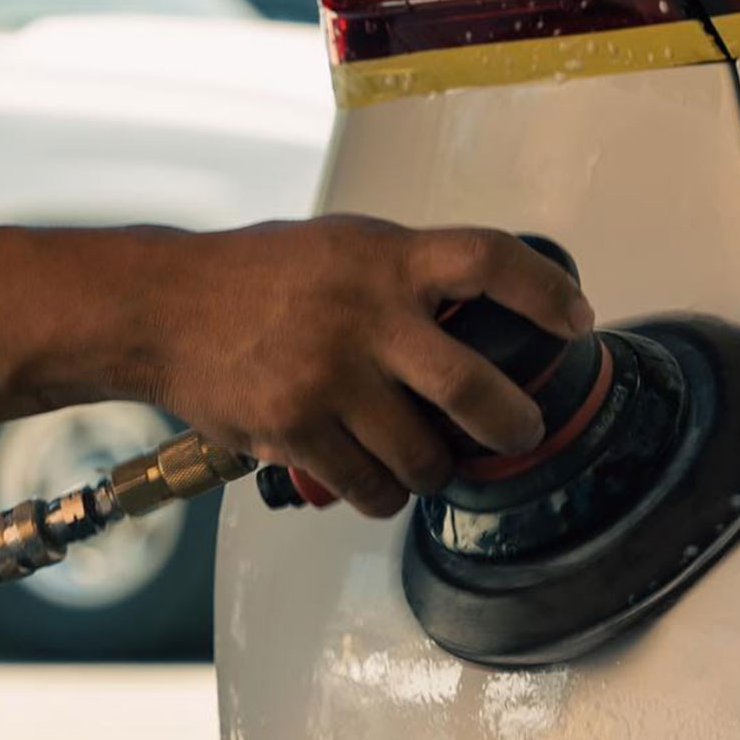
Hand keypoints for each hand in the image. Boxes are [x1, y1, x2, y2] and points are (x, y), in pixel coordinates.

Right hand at [140, 217, 594, 516]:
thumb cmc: (257, 275)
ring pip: (424, 459)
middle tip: (522, 431)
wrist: (163, 309)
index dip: (547, 293)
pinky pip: (369, 488)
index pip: (490, 261)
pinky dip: (384, 495)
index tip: (576, 319)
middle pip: (474, 391)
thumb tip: (485, 307)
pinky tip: (379, 480)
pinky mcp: (295, 431)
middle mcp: (364, 317)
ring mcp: (330, 380)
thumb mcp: (345, 245)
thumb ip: (409, 273)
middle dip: (514, 425)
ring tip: (434, 462)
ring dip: (439, 471)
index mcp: (385, 260)